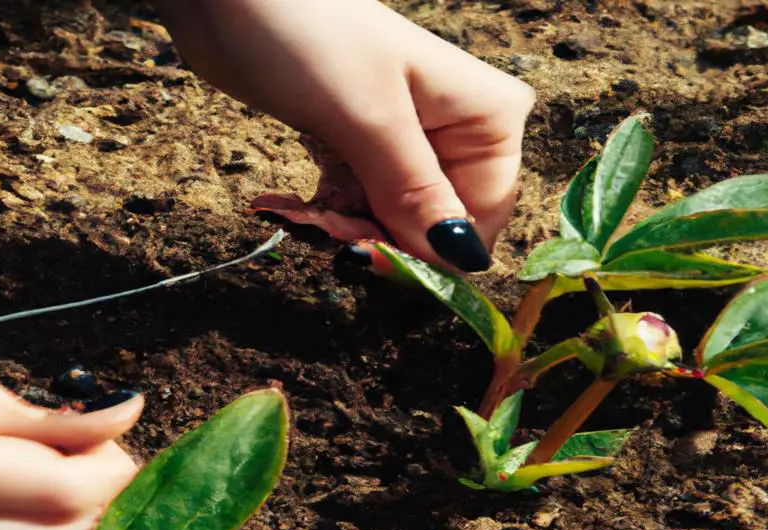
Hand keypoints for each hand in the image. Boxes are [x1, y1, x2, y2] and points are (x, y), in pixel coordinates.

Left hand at [156, 0, 534, 271]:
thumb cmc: (308, 34)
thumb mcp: (368, 118)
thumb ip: (415, 192)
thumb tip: (460, 257)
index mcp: (486, 117)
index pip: (483, 217)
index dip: (432, 251)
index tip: (370, 254)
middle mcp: (457, 135)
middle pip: (434, 228)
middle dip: (374, 238)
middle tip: (319, 226)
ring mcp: (408, 146)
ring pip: (391, 225)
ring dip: (338, 229)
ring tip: (292, 210)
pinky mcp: (363, 153)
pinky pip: (357, 208)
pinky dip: (320, 215)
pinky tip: (281, 205)